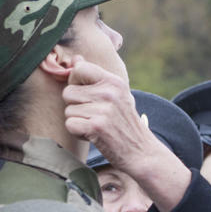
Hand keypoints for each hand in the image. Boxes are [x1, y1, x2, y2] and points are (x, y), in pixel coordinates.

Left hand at [62, 57, 190, 211]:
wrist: (141, 152)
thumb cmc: (125, 123)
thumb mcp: (116, 95)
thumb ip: (94, 77)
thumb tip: (75, 59)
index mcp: (114, 82)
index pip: (80, 69)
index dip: (77, 82)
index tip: (88, 95)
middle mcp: (109, 93)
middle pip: (68, 92)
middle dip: (76, 106)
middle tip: (96, 115)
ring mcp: (103, 110)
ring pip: (68, 110)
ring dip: (79, 121)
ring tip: (98, 125)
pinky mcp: (96, 127)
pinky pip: (70, 124)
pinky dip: (78, 133)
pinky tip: (94, 135)